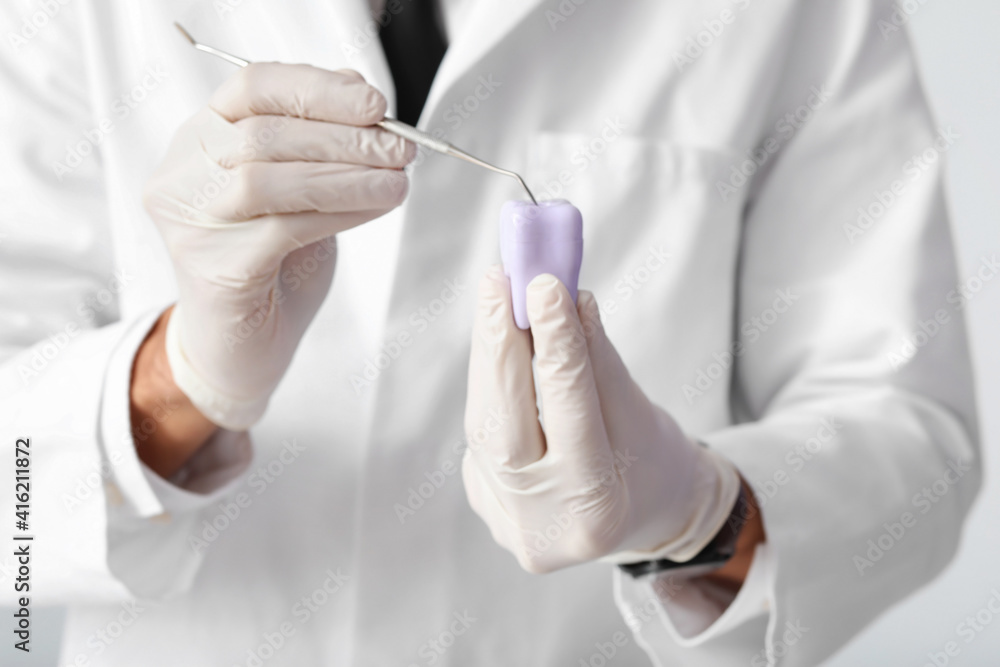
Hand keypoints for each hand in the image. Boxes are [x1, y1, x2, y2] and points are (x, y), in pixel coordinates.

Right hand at [142, 64, 413, 429]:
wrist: (242, 345)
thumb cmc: (274, 262)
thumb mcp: (300, 188)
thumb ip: (319, 136)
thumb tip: (361, 89)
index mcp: (199, 138)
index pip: (252, 88)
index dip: (316, 88)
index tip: (376, 103)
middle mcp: (182, 174)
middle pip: (263, 132)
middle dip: (344, 136)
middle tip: (402, 148)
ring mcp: (191, 222)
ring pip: (270, 178)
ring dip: (347, 174)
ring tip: (398, 180)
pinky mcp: (215, 267)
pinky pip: (285, 227)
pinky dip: (341, 210)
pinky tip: (377, 205)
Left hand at [462, 268, 740, 572]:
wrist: (643, 520)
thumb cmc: (652, 464)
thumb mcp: (639, 413)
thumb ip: (599, 361)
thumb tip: (568, 301)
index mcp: (597, 509)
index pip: (569, 409)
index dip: (555, 343)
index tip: (546, 286)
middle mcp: (544, 526)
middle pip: (505, 422)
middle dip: (500, 344)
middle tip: (499, 281)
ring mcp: (508, 523)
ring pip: (482, 428)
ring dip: (487, 359)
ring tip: (495, 299)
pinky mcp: (487, 507)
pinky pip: (480, 438)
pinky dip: (489, 389)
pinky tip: (497, 348)